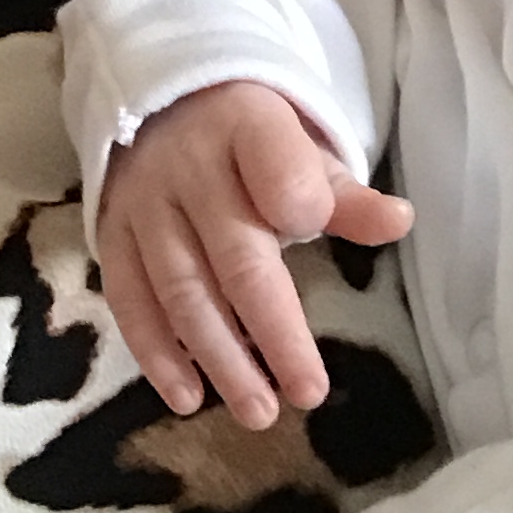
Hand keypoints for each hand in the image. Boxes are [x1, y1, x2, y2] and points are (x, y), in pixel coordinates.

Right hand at [98, 80, 411, 429]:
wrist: (161, 101)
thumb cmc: (249, 138)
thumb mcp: (300, 148)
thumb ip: (344, 195)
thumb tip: (400, 221)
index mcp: (248, 128)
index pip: (276, 168)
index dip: (297, 203)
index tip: (312, 232)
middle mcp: (190, 167)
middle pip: (235, 256)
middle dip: (274, 330)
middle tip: (308, 395)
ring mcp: (146, 203)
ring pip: (182, 288)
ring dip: (219, 357)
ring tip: (259, 411)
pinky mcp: (112, 232)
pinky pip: (129, 297)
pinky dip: (155, 351)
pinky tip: (187, 397)